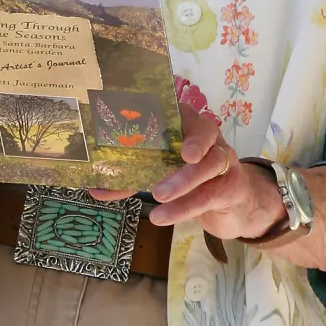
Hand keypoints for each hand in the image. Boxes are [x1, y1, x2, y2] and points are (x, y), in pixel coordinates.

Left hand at [91, 103, 283, 241]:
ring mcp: (225, 160)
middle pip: (204, 133)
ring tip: (157, 197)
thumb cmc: (190, 181)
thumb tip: (94, 189)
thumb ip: (130, 179)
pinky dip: (185, 207)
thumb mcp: (158, 175)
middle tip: (166, 154)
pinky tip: (164, 216)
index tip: (156, 116)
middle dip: (188, 145)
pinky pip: (209, 194)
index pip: (182, 109)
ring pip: (209, 164)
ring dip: (183, 182)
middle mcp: (211, 136)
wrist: (232, 205)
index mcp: (189, 124)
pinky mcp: (231, 186)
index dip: (173, 109)